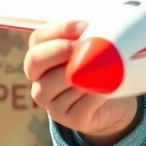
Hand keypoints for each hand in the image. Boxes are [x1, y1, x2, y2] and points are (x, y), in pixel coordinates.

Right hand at [24, 20, 138, 145]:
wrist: (110, 103)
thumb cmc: (95, 68)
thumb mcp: (87, 48)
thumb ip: (85, 35)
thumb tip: (94, 25)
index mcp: (40, 56)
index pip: (38, 37)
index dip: (59, 29)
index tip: (84, 26)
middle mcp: (38, 80)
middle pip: (34, 61)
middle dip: (58, 50)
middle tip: (81, 45)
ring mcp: (50, 103)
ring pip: (57, 83)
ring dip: (80, 73)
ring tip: (100, 66)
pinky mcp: (68, 120)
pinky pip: (80, 104)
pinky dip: (95, 93)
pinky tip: (106, 86)